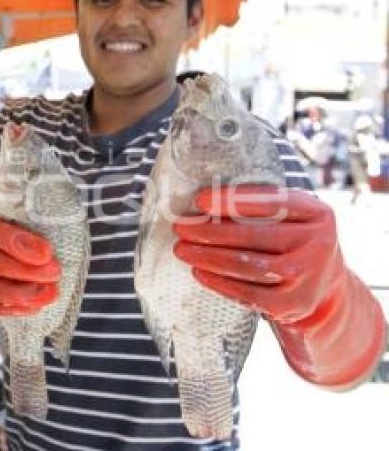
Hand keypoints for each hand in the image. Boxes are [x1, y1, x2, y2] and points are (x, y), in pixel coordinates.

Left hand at [173, 185, 385, 387]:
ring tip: (182, 249)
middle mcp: (318, 244)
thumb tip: (206, 200)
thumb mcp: (294, 216)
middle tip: (180, 228)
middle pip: (253, 235)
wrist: (324, 288)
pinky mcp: (291, 304)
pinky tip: (198, 271)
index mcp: (317, 214)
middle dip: (210, 231)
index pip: (271, 202)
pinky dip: (218, 282)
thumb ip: (264, 204)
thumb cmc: (294, 240)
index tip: (199, 201)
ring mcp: (306, 277)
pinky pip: (246, 293)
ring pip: (246, 265)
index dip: (232, 200)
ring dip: (207, 256)